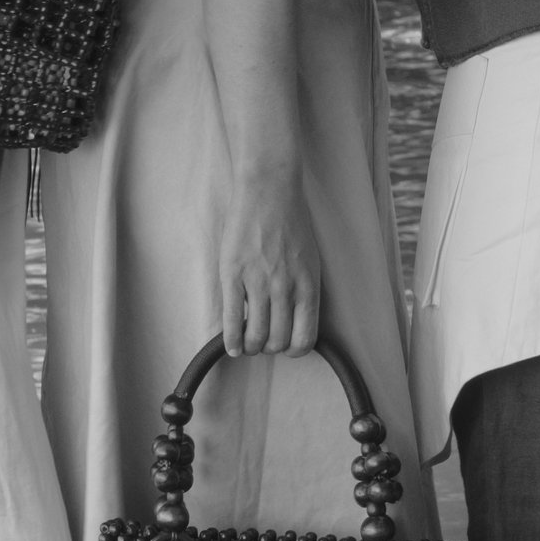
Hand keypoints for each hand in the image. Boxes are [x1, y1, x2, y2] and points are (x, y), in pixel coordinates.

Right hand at [218, 174, 320, 355]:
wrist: (269, 191)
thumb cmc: (291, 223)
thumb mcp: (309, 260)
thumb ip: (303, 291)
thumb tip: (294, 321)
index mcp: (308, 286)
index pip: (305, 339)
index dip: (293, 350)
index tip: (284, 346)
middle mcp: (285, 288)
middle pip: (277, 342)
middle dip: (269, 348)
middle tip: (262, 341)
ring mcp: (258, 282)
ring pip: (255, 336)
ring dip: (250, 347)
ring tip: (246, 343)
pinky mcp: (233, 274)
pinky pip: (231, 319)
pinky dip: (230, 340)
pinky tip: (229, 345)